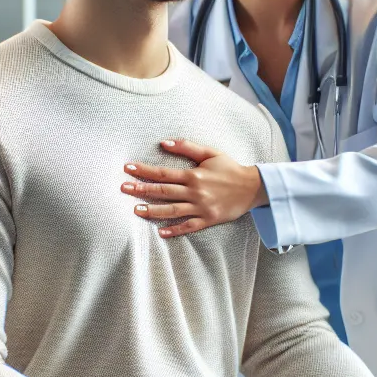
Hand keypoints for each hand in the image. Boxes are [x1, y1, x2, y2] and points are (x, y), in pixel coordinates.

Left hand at [122, 138, 269, 238]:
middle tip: (123, 188)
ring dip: (153, 211)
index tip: (128, 169)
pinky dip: (175, 231)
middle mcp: (195, 192)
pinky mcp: (208, 220)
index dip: (144, 171)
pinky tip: (161, 233)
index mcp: (194, 175)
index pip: (163, 173)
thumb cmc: (230, 168)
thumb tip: (163, 143)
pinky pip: (189, 226)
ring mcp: (201, 207)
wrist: (253, 187)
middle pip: (163, 191)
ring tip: (136, 210)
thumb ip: (187, 147)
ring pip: (172, 211)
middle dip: (141, 189)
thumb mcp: (210, 153)